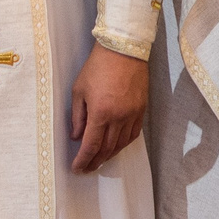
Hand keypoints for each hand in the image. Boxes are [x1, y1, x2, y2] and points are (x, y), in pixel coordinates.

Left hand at [69, 47, 148, 172]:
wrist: (123, 50)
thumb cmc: (98, 66)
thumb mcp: (79, 90)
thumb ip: (77, 116)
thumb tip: (77, 136)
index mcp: (100, 113)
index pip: (91, 145)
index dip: (83, 160)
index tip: (77, 168)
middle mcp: (118, 117)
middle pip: (107, 149)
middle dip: (95, 161)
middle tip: (87, 168)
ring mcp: (132, 114)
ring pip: (121, 144)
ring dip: (109, 155)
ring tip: (100, 159)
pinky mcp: (141, 109)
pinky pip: (133, 134)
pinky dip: (123, 144)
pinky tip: (116, 146)